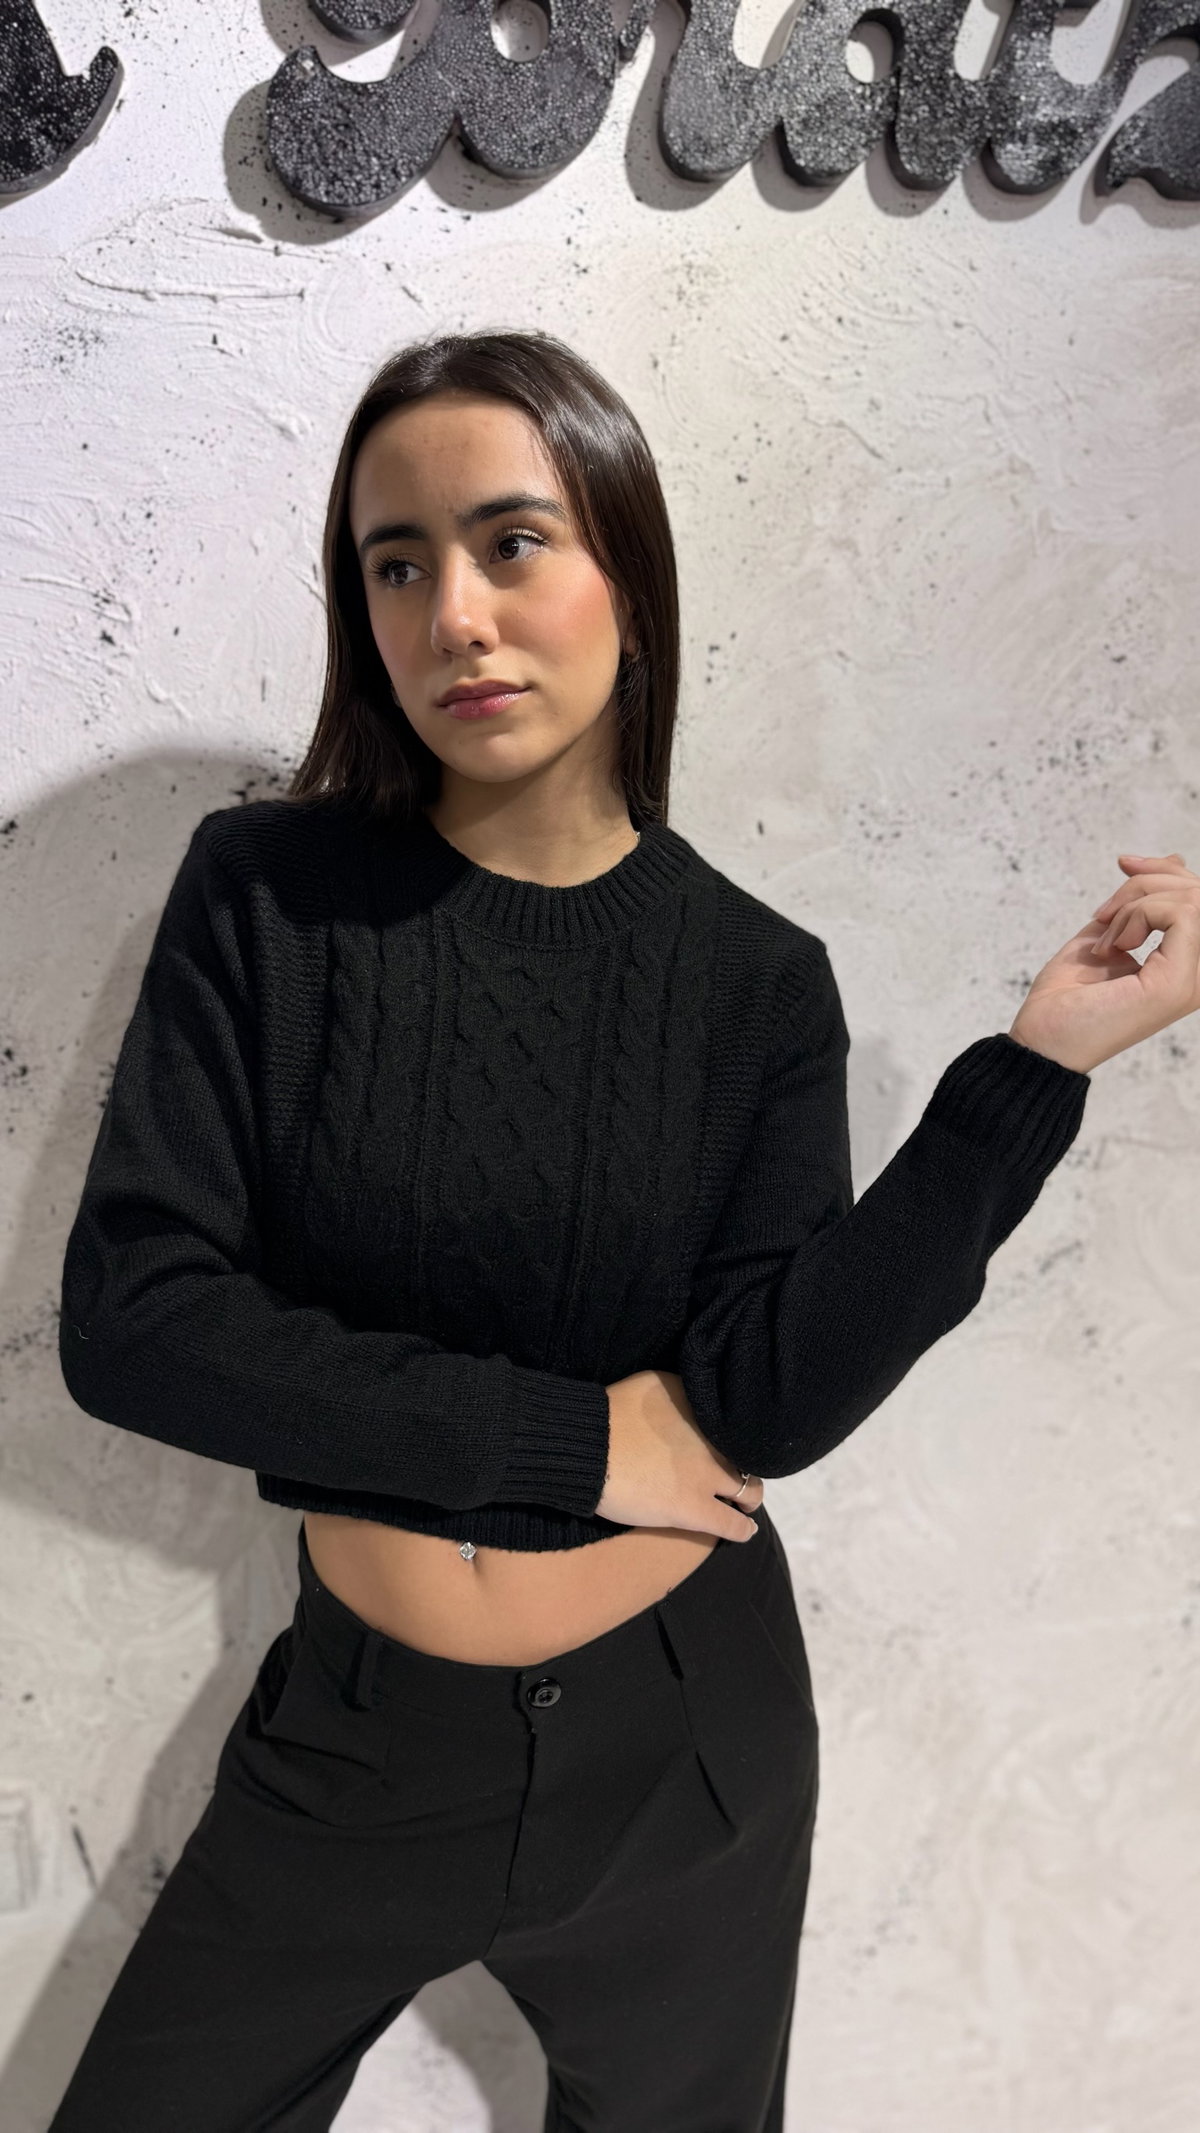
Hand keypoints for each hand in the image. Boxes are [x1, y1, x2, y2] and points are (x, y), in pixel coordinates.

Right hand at [595, 1369, 763, 1541]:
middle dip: (746, 1467)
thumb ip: (679, 1392)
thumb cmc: (606, 1414)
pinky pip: (732, 1524)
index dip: (733, 1438)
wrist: (585, 1447)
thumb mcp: (652, 1384)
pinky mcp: (694, 1507)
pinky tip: (745, 1531)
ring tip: (744, 1505)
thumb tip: (691, 1401)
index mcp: (701, 1405)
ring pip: (749, 1491)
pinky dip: (741, 1529)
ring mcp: (705, 1474)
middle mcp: (712, 1437)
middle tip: (739, 1477)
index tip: (727, 1447)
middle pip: (748, 1457)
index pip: (734, 1424)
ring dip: (748, 1498)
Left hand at [1007, 851, 1199, 1075]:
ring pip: (1194, 900)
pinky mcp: (1177, 983)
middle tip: (1105, 912)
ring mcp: (1193, 981)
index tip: (1123, 866)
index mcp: (1188, 966)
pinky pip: (1180, 914)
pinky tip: (1113, 946)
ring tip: (1106, 937)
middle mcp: (1199, 975)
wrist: (1042, 1039)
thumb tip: (1175, 860)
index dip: (1164, 870)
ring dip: (1136, 902)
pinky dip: (1136, 915)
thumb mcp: (1112, 932)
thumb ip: (1144, 902)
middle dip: (1148, 881)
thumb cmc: (1068, 998)